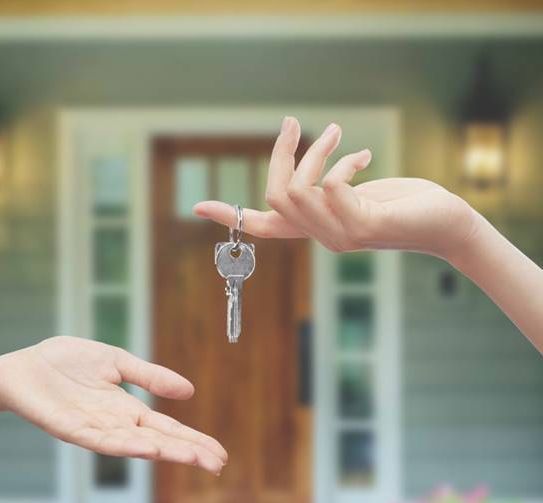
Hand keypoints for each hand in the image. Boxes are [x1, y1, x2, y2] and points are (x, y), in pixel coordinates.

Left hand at [0, 336, 226, 474]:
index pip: (167, 428)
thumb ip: (149, 376)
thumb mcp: (117, 362)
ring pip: (134, 445)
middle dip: (187, 452)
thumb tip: (189, 391)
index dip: (192, 440)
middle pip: (158, 441)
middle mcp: (115, 424)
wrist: (23, 367)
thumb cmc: (66, 363)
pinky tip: (147, 447)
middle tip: (217, 464)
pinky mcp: (70, 428)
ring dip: (163, 452)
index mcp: (126, 409)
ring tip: (191, 457)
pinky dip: (125, 445)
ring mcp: (94, 429)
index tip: (219, 453)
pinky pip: (101, 440)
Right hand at [193, 117, 479, 261]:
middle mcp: (322, 237)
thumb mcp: (357, 194)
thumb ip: (328, 189)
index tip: (197, 208)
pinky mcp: (363, 228)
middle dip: (281, 155)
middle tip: (291, 124)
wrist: (445, 224)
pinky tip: (366, 157)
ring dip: (315, 154)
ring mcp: (340, 237)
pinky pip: (332, 189)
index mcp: (315, 228)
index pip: (264, 227)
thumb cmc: (403, 205)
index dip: (230, 215)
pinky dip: (344, 164)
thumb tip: (309, 174)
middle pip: (275, 196)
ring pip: (299, 191)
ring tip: (335, 133)